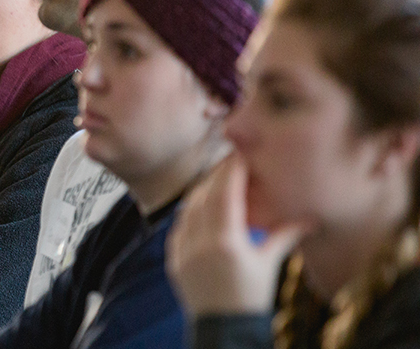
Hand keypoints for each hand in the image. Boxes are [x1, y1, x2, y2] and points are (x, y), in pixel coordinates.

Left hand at [166, 154, 309, 315]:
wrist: (224, 332)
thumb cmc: (251, 299)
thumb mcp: (269, 265)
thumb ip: (285, 235)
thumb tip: (311, 216)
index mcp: (225, 242)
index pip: (225, 194)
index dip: (231, 171)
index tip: (240, 154)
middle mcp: (199, 243)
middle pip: (204, 196)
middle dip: (217, 176)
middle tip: (230, 160)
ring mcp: (182, 252)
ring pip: (187, 209)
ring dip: (201, 191)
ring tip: (217, 180)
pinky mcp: (173, 260)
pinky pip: (178, 227)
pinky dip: (189, 212)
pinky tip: (199, 205)